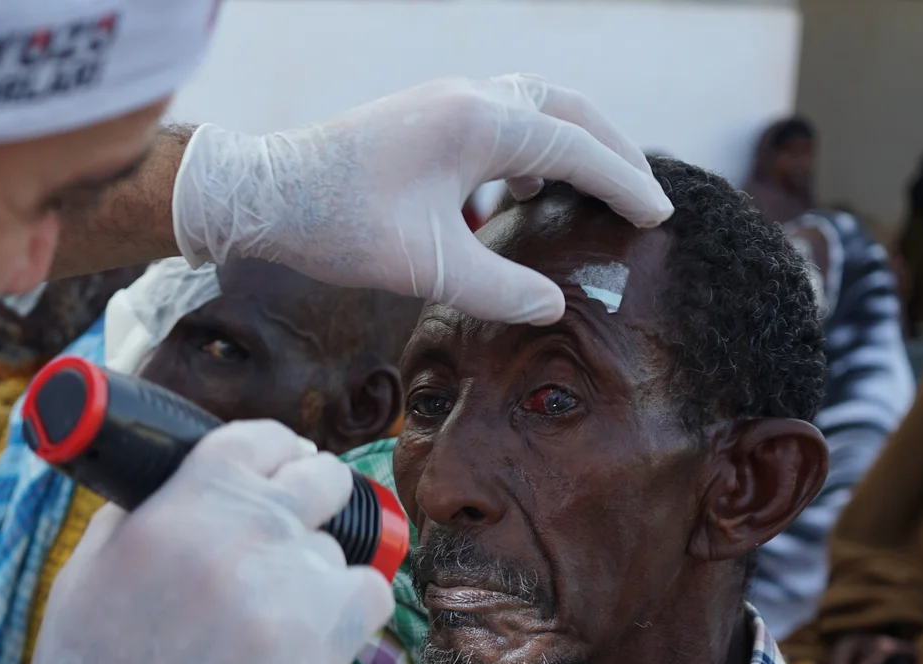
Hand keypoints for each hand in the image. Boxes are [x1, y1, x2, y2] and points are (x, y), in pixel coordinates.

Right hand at [0, 422, 393, 663]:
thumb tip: (172, 486)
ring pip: (338, 551)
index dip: (277, 451)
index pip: (261, 438)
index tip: (282, 466)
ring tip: (268, 619)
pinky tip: (315, 632)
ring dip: (313, 573)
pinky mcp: (322, 643)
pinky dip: (351, 608)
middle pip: (323, 479)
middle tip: (296, 528)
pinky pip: (371, 595)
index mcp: (186, 501)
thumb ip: (136, 514)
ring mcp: (290, 586)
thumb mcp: (88, 568)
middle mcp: (247, 531)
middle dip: (313, 497)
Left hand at [171, 74, 673, 323]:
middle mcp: (471, 97)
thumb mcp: (425, 267)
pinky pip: (501, 117)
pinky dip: (531, 144)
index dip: (625, 184)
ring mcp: (447, 99)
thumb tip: (553, 308)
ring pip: (536, 106)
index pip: (579, 148)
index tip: (660, 218)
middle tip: (644, 196)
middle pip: (569, 111)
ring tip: (597, 190)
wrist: (261, 193)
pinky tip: (525, 189)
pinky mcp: (426, 114)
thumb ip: (497, 289)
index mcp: (482, 122)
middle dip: (614, 151)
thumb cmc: (338, 226)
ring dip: (573, 142)